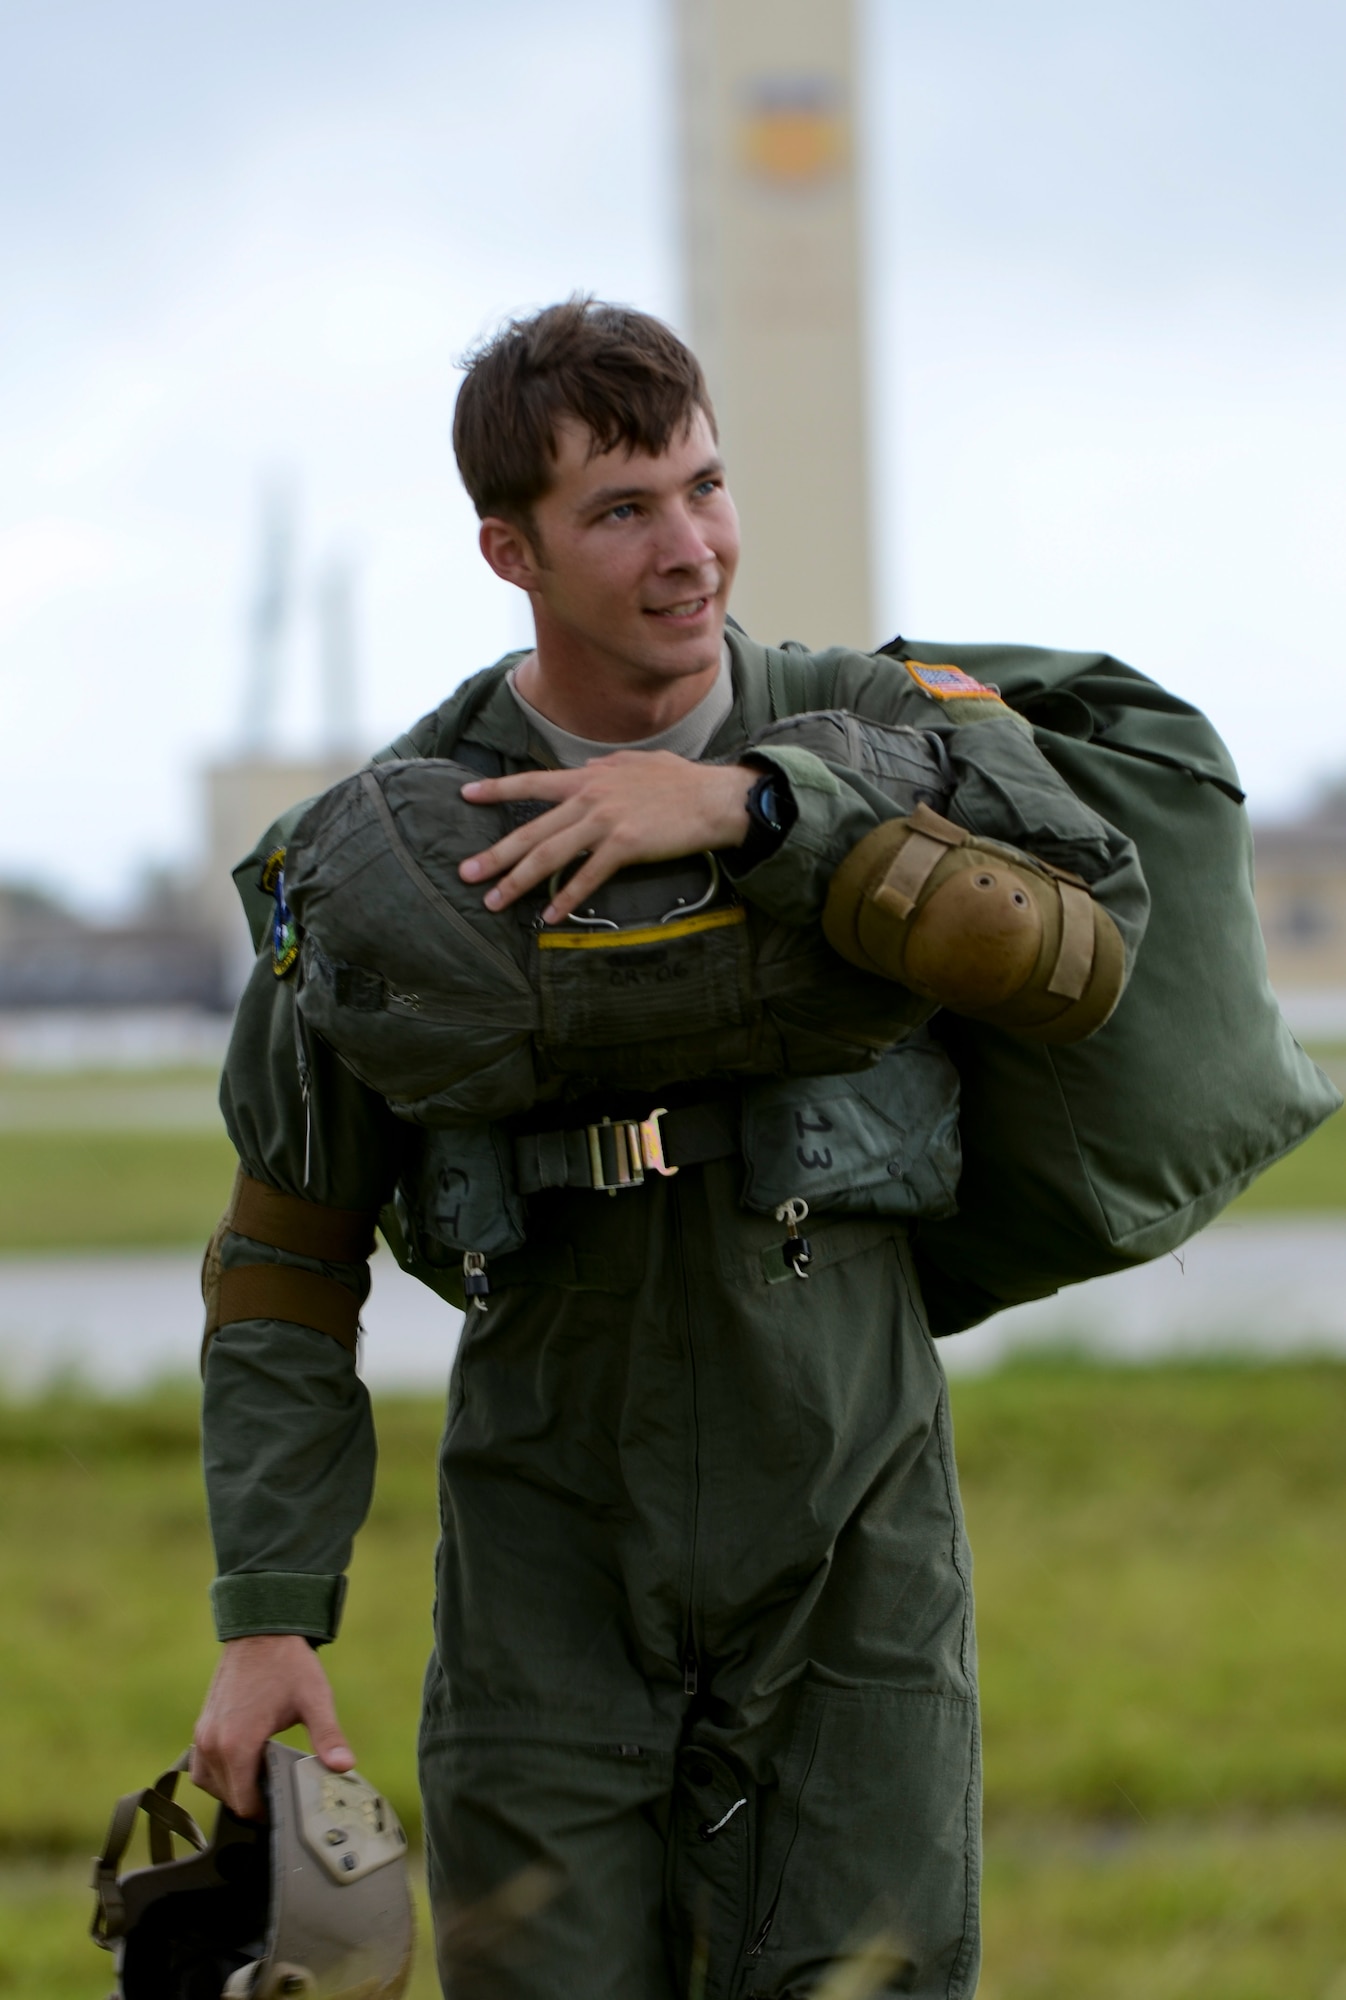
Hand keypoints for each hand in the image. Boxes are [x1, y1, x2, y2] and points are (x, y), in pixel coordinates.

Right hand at [190, 1634, 354, 1820]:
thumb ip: (328, 1737)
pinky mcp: (202, 1725)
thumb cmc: (287, 1664)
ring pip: (211, 1784)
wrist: (262, 1630)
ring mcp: (203, 1734)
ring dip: (234, 1789)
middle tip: (280, 1789)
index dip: (266, 1811)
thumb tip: (344, 1766)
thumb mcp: (315, 1700)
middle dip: (253, 1799)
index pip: (244, 1803)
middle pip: (228, 1797)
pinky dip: (218, 1773)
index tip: (285, 1805)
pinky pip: (201, 1766)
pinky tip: (243, 1763)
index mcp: (237, 1744)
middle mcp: (213, 1744)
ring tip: (263, 1777)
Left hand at [459, 752, 755, 922]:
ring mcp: (605, 821)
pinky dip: (566, 898)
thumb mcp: (636, 763)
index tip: (466, 795)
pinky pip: (587, 877)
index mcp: (588, 777)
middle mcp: (590, 797)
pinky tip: (550, 916)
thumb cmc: (681, 781)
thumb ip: (604, 767)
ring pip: (550, 855)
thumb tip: (584, 767)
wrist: (715, 798)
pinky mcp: (625, 845)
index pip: (532, 782)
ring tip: (495, 901)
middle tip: (466, 874)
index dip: (497, 789)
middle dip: (495, 854)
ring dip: (518, 882)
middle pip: (531, 829)